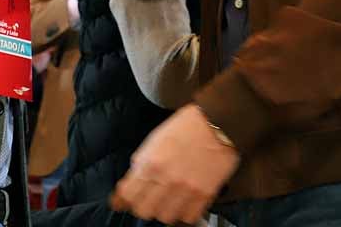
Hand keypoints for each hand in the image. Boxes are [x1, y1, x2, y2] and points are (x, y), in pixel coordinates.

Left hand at [111, 104, 239, 224]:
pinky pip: (188, 217)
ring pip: (164, 217)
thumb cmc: (186, 126)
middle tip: (148, 199)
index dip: (122, 199)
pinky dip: (184, 212)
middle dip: (142, 205)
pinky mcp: (204, 195)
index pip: (126, 194)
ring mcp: (186, 189)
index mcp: (150, 163)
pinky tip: (184, 202)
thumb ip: (142, 161)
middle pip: (143, 210)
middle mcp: (165, 179)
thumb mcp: (155, 139)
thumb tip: (132, 180)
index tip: (122, 201)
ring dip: (163, 210)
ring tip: (168, 200)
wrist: (218, 123)